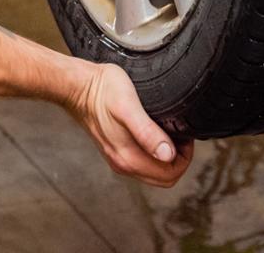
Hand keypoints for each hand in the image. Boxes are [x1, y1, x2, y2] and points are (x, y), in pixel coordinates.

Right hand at [66, 61, 194, 187]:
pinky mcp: (115, 150)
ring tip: (169, 131)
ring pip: (154, 172)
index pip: (170, 174)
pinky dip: (154, 154)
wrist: (78, 86)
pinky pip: (142, 163)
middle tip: (179, 134)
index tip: (183, 135)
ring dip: (167, 158)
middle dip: (179, 160)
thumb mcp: (129, 107)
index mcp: (128, 158)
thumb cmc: (103, 91)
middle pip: (164, 177)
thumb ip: (148, 132)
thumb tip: (168, 155)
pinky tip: (155, 133)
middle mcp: (123, 163)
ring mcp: (118, 158)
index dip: (184, 158)